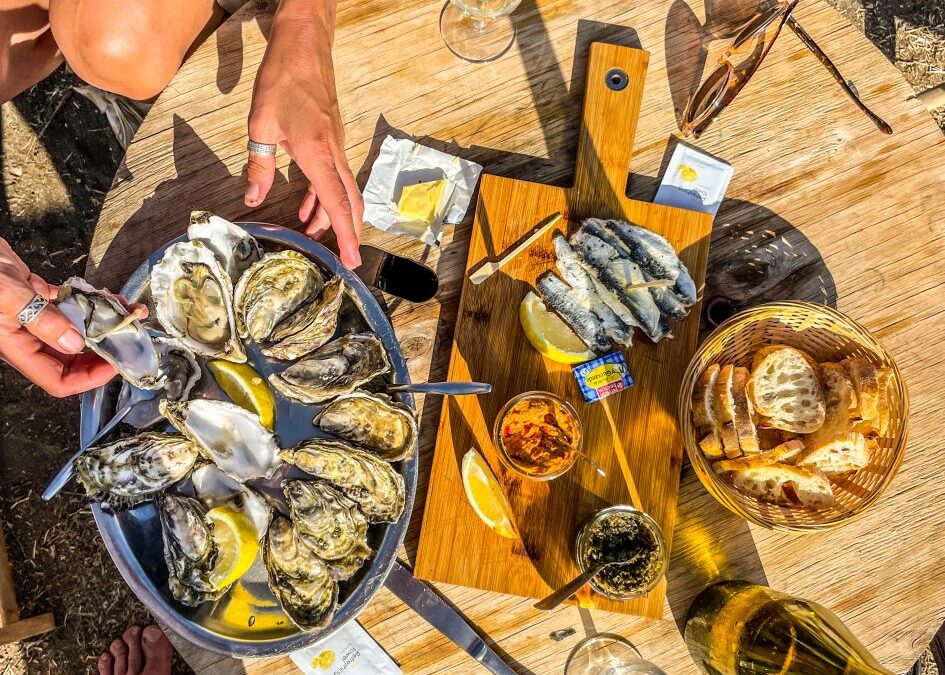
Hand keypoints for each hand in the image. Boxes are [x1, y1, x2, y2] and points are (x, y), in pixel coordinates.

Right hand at [0, 238, 116, 396]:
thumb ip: (41, 321)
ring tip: (129, 313)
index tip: (115, 363)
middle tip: (129, 340)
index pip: (58, 381)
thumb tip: (75, 344)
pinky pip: (72, 306)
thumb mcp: (7, 297)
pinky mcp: (39, 297)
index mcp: (18, 348)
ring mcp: (35, 317)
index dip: (89, 378)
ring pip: (76, 330)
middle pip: (73, 360)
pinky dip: (92, 302)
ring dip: (103, 324)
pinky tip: (111, 296)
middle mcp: (29, 337)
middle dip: (103, 352)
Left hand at [244, 0, 363, 268]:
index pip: (337, 204)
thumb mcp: (261, 124)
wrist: (304, 47)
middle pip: (349, 203)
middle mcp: (334, 154)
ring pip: (342, 191)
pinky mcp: (331, 140)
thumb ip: (259, 164)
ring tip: (314, 235)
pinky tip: (307, 207)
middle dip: (348, 233)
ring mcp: (336, 147)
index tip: (352, 260)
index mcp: (318, 154)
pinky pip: (334, 176)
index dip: (344, 236)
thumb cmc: (283, 80)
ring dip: (332, 216)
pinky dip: (324, 196)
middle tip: (346, 260)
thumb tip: (253, 197)